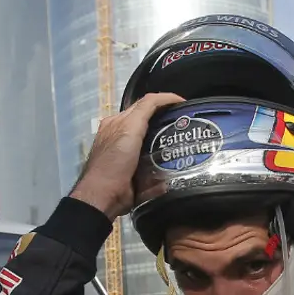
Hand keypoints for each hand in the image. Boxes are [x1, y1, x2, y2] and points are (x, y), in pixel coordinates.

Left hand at [70, 92, 185, 219]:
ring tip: (187, 143)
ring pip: (154, 145)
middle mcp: (123, 136)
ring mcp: (130, 157)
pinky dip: (166, 165)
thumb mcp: (128, 129)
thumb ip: (144, 111)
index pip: (145, 104)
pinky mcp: (137, 175)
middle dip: (169, 121)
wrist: (105, 196)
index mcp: (118, 123)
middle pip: (150, 124)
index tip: (185, 104)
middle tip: (188, 124)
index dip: (165, 100)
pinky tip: (178, 166)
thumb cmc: (114, 160)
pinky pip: (155, 167)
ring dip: (169, 143)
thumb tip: (166, 99)